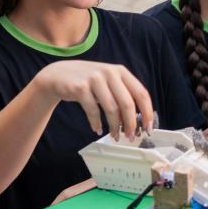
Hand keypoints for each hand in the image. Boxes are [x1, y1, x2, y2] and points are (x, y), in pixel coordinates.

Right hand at [37, 60, 153, 140]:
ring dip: (114, 126)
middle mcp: (109, 72)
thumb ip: (122, 94)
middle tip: (130, 136)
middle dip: (130, 124)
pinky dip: (96, 123)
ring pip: (111, 109)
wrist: (58, 74)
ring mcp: (94, 79)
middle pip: (127, 103)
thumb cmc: (89, 82)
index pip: (141, 93)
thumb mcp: (108, 81)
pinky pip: (93, 111)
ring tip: (114, 136)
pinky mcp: (80, 88)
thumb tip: (137, 120)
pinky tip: (97, 129)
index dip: (147, 112)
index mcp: (121, 71)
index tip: (148, 127)